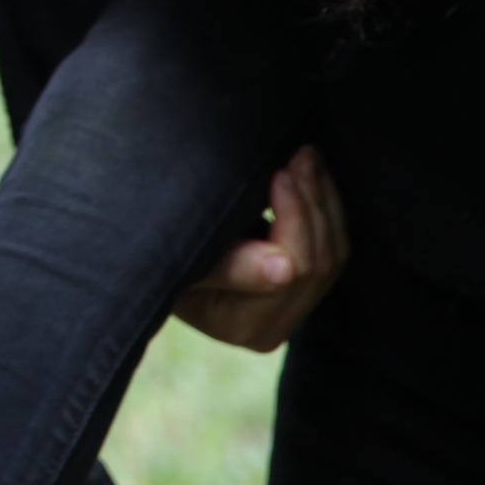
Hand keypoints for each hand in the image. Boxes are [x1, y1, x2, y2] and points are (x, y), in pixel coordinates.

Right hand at [169, 145, 349, 353]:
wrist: (151, 248)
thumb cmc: (157, 249)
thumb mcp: (182, 259)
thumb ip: (227, 267)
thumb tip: (283, 268)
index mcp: (243, 326)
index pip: (292, 270)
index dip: (293, 218)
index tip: (279, 172)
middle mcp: (272, 329)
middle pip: (318, 264)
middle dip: (313, 203)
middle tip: (299, 155)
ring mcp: (291, 312)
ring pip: (333, 255)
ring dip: (324, 201)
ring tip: (306, 157)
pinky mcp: (300, 290)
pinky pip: (333, 250)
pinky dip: (328, 209)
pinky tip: (313, 175)